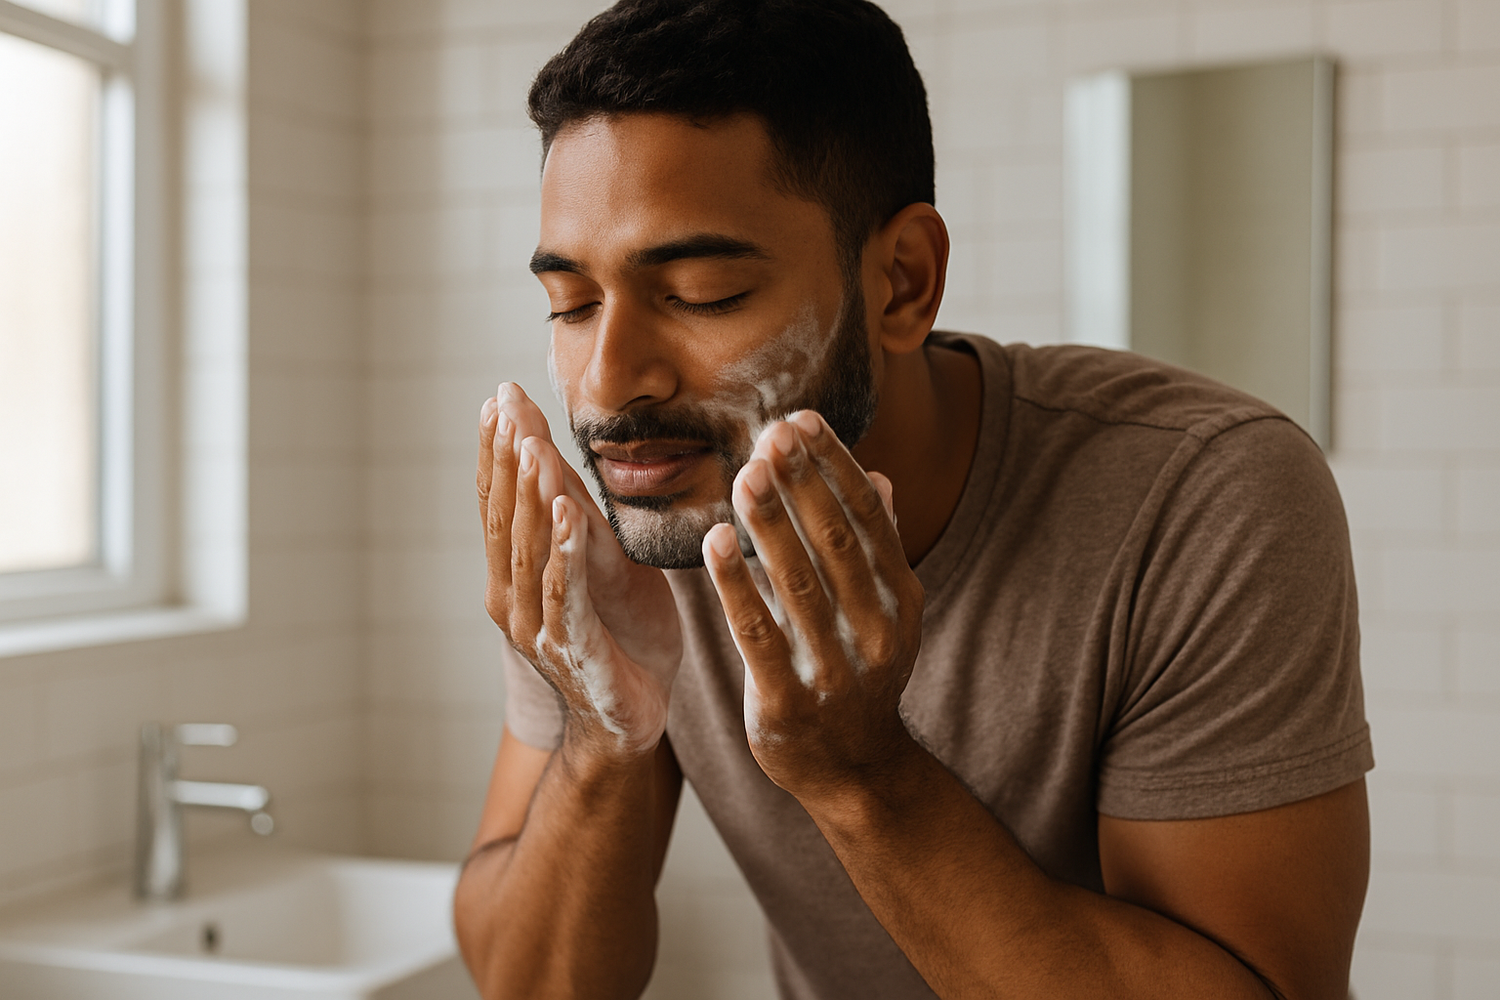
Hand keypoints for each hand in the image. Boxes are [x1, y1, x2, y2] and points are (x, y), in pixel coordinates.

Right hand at [478, 384, 681, 756]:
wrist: (630, 719)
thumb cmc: (620, 638)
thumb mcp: (600, 564)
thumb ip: (578, 517)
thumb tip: (564, 456)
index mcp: (511, 576)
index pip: (497, 502)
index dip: (495, 450)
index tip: (497, 397)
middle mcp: (510, 598)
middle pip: (502, 516)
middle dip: (504, 457)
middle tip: (504, 403)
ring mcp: (535, 625)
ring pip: (527, 548)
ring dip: (528, 493)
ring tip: (531, 442)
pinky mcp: (571, 648)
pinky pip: (563, 592)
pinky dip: (565, 551)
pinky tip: (569, 513)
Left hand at [700, 410, 923, 800]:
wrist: (854, 770)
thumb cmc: (860, 674)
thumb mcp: (885, 612)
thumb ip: (878, 545)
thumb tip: (879, 474)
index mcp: (898, 599)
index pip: (868, 518)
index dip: (834, 466)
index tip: (802, 421)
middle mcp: (874, 629)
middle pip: (835, 542)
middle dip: (802, 483)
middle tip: (769, 434)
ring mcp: (833, 668)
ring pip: (797, 582)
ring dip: (769, 523)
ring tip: (742, 472)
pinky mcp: (788, 701)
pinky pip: (757, 633)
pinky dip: (735, 584)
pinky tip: (713, 541)